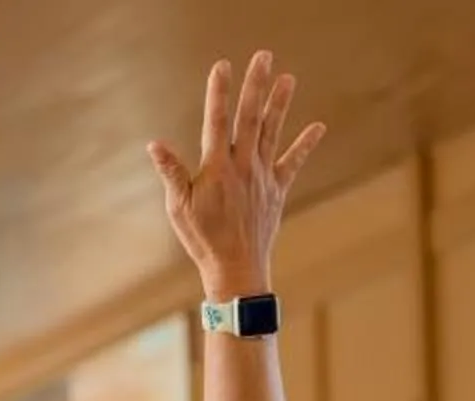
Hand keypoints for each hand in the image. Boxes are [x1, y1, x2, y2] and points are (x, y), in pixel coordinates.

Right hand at [147, 52, 326, 298]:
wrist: (236, 269)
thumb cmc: (203, 239)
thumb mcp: (179, 207)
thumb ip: (171, 172)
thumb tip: (155, 145)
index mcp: (217, 168)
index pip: (217, 121)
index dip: (219, 92)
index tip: (223, 66)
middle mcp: (243, 166)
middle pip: (251, 117)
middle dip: (256, 85)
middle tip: (264, 56)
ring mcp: (263, 177)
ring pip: (272, 133)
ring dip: (280, 104)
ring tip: (288, 78)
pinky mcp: (276, 190)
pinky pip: (293, 163)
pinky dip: (305, 145)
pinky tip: (319, 127)